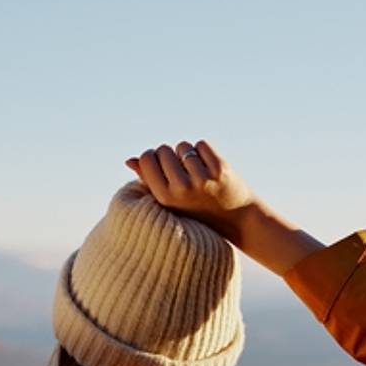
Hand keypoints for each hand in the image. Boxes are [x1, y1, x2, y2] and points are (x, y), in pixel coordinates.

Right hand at [125, 141, 259, 245]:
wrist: (236, 220)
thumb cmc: (196, 211)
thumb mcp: (169, 201)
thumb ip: (148, 180)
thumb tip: (129, 160)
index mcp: (164, 198)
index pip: (147, 159)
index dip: (151, 156)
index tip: (157, 161)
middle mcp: (182, 189)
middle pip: (164, 150)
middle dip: (169, 154)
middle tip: (179, 169)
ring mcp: (202, 179)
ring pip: (183, 146)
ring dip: (187, 153)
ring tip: (194, 171)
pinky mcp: (220, 169)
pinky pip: (201, 145)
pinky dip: (203, 152)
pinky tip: (207, 167)